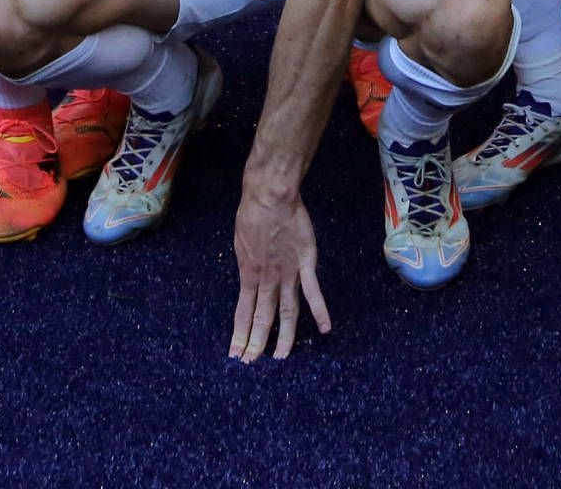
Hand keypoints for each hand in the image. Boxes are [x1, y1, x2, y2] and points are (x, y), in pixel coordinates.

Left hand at [228, 185, 330, 361]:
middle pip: (263, 318)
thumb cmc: (252, 214)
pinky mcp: (304, 264)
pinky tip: (324, 329)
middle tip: (251, 363)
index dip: (240, 334)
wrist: (269, 197)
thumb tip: (249, 277)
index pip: (243, 312)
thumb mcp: (240, 243)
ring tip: (281, 357)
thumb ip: (248, 264)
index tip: (235, 353)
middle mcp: (266, 280)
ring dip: (284, 337)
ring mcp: (287, 274)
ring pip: (287, 312)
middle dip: (256, 343)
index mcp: (248, 275)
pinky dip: (320, 312)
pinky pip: (313, 292)